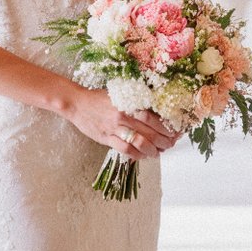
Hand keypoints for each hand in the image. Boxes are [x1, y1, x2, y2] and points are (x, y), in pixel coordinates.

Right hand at [60, 85, 175, 159]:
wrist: (77, 103)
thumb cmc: (99, 98)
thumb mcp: (120, 94)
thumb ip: (136, 102)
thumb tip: (155, 112)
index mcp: (129, 103)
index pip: (154, 118)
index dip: (166, 127)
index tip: (174, 132)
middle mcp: (124, 116)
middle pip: (150, 132)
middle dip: (163, 141)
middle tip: (170, 145)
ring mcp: (115, 128)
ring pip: (140, 142)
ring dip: (152, 150)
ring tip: (157, 153)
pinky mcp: (106, 138)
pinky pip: (125, 149)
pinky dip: (136, 155)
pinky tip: (142, 155)